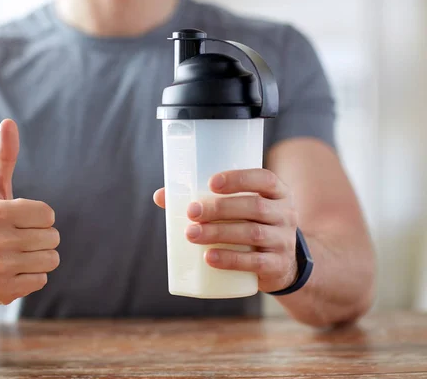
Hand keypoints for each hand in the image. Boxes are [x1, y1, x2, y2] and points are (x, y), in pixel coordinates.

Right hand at [0, 119, 59, 304]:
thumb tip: (9, 122)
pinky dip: (32, 276)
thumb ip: (5, 156)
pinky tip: (13, 271)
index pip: (49, 215)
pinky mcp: (0, 291)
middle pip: (52, 238)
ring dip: (40, 257)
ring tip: (17, 255)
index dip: (40, 217)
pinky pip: (41, 280)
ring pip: (51, 260)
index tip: (21, 220)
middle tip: (18, 239)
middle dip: (41, 237)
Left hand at [153, 169, 297, 292]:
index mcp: (276, 193)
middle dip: (220, 208)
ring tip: (191, 234)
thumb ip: (204, 200)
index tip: (211, 183)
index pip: (264, 179)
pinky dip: (231, 260)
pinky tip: (209, 258)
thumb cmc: (249, 225)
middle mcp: (285, 214)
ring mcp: (284, 241)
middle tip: (192, 212)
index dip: (239, 179)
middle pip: (254, 206)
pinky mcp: (277, 265)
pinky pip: (256, 262)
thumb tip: (160, 196)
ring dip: (219, 233)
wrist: (282, 264)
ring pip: (253, 233)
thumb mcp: (238, 210)